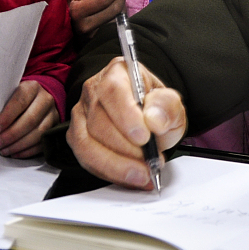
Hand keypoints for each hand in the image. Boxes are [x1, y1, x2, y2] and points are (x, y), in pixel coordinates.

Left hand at [0, 80, 59, 157]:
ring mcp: (53, 114)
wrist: (38, 97)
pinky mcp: (55, 128)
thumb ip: (2, 105)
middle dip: (11, 135)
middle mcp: (46, 100)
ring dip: (18, 145)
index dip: (7, 117)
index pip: (20, 102)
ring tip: (3, 151)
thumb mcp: (10, 94)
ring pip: (38, 133)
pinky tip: (15, 153)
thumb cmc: (17, 98)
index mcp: (32, 87)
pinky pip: (43, 142)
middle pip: (30, 120)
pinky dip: (28, 151)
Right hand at [67, 56, 185, 187]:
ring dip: (117, 164)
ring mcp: (81, 113)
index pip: (113, 90)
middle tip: (151, 161)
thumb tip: (153, 120)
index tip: (144, 137)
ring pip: (86, 143)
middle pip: (98, 121)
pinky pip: (85, 158)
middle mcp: (94, 90)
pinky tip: (130, 177)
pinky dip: (109, 172)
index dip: (126, 115)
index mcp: (118, 72)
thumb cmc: (156, 108)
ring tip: (143, 173)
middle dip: (126, 148)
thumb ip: (168, 106)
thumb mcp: (172, 104)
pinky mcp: (77, 136)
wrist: (148, 121)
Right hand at [68, 0, 124, 36]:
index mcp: (77, 12)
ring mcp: (92, 35)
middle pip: (113, 10)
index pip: (103, 0)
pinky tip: (115, 11)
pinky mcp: (99, 40)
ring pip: (117, 18)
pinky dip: (120, 16)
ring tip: (118, 1)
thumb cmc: (72, 5)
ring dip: (122, 7)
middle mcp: (85, 26)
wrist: (67, 27)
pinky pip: (116, 26)